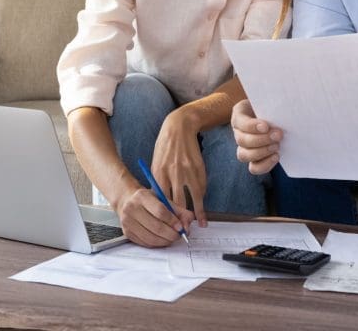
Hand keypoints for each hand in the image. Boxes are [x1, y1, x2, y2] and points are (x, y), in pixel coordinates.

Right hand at [115, 185, 194, 247]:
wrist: (128, 201)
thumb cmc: (149, 201)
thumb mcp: (164, 200)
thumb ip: (179, 211)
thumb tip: (187, 226)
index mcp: (142, 196)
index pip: (160, 211)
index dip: (173, 221)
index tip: (181, 227)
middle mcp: (132, 208)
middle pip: (156, 226)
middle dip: (171, 234)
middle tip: (179, 236)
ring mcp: (127, 222)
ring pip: (150, 237)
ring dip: (165, 241)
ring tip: (172, 238)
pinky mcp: (127, 233)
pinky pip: (145, 243)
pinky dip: (156, 244)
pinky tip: (162, 240)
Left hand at [151, 109, 208, 225]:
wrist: (179, 128)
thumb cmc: (164, 148)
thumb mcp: (156, 164)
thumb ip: (158, 182)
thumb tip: (160, 203)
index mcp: (158, 173)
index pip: (162, 200)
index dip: (166, 215)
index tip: (169, 226)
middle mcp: (173, 174)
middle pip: (178, 202)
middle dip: (181, 219)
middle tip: (185, 230)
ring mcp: (188, 171)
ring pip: (193, 198)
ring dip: (197, 213)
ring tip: (200, 224)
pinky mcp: (199, 169)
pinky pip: (201, 188)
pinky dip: (201, 198)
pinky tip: (202, 205)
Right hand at [232, 99, 281, 174]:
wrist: (276, 115)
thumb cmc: (272, 105)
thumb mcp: (269, 100)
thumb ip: (272, 102)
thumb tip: (282, 108)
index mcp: (239, 114)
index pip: (240, 122)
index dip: (251, 126)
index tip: (266, 126)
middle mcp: (238, 131)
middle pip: (241, 140)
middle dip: (261, 140)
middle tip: (278, 135)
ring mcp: (244, 147)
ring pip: (243, 155)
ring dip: (261, 152)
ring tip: (277, 146)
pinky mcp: (253, 159)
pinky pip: (253, 168)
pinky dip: (264, 165)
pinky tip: (276, 156)